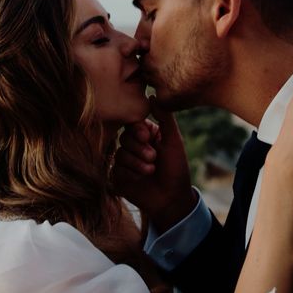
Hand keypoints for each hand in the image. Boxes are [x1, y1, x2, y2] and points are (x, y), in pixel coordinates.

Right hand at [111, 97, 196, 232]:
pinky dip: (131, 173)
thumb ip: (164, 118)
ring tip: (151, 170)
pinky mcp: (118, 176)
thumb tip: (152, 95)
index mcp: (147, 135)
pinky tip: (142, 179)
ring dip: (138, 162)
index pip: (134, 124)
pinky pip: (116, 168)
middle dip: (140, 148)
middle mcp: (135, 146)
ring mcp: (125, 162)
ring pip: (120, 153)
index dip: (138, 130)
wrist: (172, 198)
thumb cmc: (176, 168)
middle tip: (154, 158)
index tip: (147, 136)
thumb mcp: (173, 140)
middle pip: (125, 137)